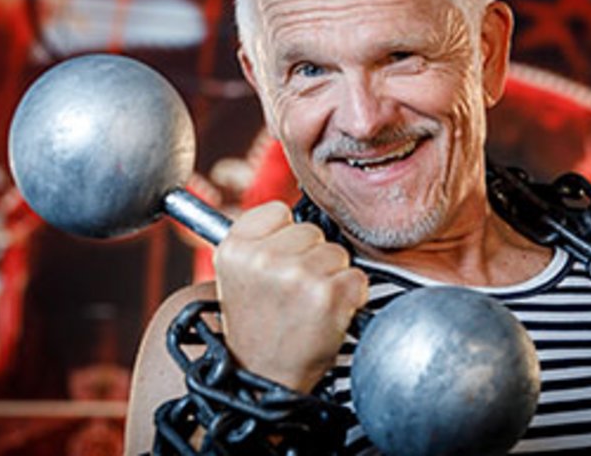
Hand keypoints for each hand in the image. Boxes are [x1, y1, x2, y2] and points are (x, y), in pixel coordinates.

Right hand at [214, 201, 368, 392]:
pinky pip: (356, 277)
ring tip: (307, 305)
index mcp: (235, 248)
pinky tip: (326, 314)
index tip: (278, 263)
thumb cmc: (256, 326)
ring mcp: (296, 275)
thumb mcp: (236, 276)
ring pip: (336, 252)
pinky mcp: (327, 295)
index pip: (279, 211)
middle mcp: (263, 258)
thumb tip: (292, 211)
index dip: (286, 238)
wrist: (262, 380)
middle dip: (310, 258)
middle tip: (292, 292)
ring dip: (331, 277)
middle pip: (311, 231)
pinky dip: (350, 296)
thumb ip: (258, 239)